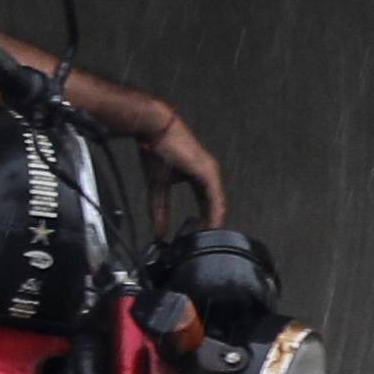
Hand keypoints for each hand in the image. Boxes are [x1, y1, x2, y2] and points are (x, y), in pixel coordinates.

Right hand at [142, 111, 226, 230]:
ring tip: (209, 239)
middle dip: (210, 224)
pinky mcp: (207, 173)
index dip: (203, 220)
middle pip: (214, 206)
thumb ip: (159, 208)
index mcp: (199, 177)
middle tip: (204, 243)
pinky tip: (212, 225)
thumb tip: (158, 229)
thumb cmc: (157, 151)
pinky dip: (214, 213)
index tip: (197, 236)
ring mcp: (210, 173)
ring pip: (217, 204)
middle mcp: (208, 175)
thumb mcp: (157, 186)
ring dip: (214, 222)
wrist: (155, 130)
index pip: (205, 204)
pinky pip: (215, 198)